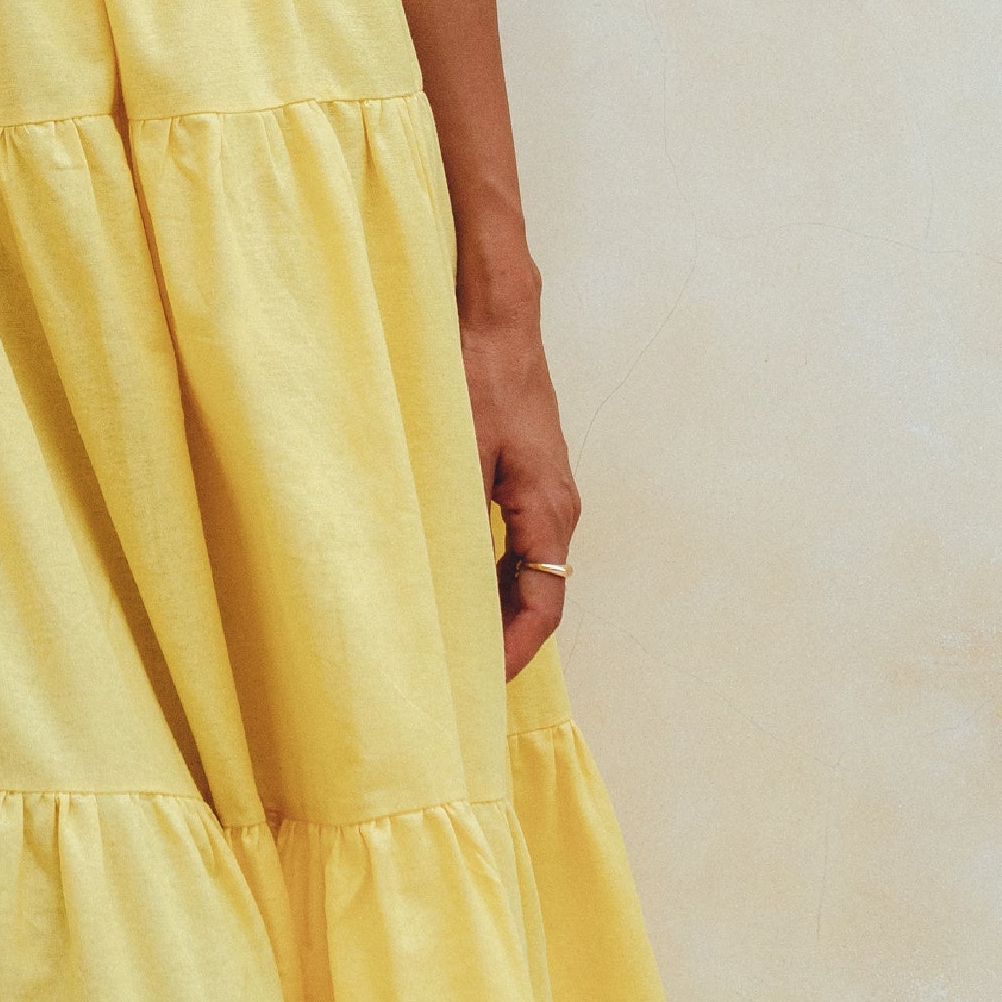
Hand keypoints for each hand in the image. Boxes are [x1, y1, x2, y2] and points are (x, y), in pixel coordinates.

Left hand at [458, 305, 580, 679]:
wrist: (498, 319)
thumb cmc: (481, 377)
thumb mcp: (460, 452)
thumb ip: (458, 520)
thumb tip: (443, 583)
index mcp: (549, 510)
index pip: (542, 605)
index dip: (513, 651)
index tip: (481, 682)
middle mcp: (558, 507)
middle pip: (540, 592)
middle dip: (505, 637)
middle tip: (461, 671)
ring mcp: (546, 489)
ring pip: (529, 566)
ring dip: (497, 603)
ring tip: (454, 636)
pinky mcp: (529, 472)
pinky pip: (518, 539)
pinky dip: (493, 568)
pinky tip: (455, 575)